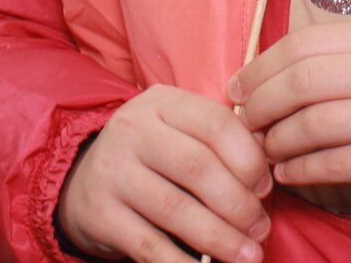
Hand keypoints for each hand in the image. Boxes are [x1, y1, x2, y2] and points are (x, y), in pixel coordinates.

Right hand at [58, 84, 272, 262]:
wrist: (83, 179)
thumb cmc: (153, 156)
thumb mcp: (180, 131)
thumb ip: (219, 142)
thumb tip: (266, 174)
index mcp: (161, 102)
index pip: (215, 124)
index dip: (249, 159)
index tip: (265, 189)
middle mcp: (132, 131)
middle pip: (198, 167)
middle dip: (238, 204)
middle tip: (261, 229)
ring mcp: (112, 172)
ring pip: (175, 209)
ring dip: (220, 238)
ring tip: (247, 255)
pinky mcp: (100, 215)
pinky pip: (149, 245)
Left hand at [231, 21, 350, 209]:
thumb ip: (333, 58)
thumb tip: (258, 77)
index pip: (305, 43)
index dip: (262, 66)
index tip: (238, 87)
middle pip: (304, 82)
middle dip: (262, 104)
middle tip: (245, 122)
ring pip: (316, 124)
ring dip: (278, 141)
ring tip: (266, 149)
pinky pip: (336, 164)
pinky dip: (301, 169)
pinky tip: (287, 172)